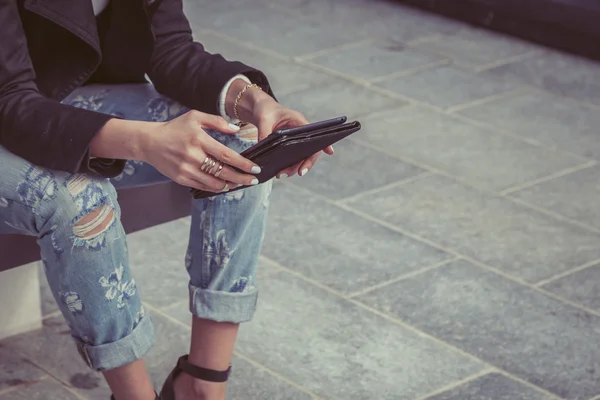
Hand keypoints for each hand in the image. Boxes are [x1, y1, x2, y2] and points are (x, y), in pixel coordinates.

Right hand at [139, 110, 260, 191]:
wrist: (150, 142)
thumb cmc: (175, 128)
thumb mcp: (195, 117)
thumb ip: (217, 121)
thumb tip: (236, 129)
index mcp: (199, 140)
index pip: (227, 155)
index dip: (243, 164)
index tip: (255, 168)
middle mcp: (193, 156)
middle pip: (223, 172)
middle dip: (242, 178)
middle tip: (253, 180)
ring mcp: (186, 169)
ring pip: (214, 183)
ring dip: (230, 185)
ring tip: (240, 182)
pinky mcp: (181, 178)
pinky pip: (203, 187)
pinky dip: (216, 187)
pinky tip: (225, 185)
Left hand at [225, 79, 332, 178]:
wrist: (260, 110)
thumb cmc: (265, 110)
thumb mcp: (264, 119)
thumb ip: (264, 132)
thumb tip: (264, 146)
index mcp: (299, 121)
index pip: (314, 134)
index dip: (323, 143)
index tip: (330, 152)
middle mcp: (300, 132)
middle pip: (309, 150)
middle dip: (305, 163)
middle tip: (299, 173)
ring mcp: (295, 140)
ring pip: (301, 157)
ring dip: (294, 168)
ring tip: (281, 175)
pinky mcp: (289, 146)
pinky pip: (293, 158)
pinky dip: (288, 166)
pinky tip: (280, 172)